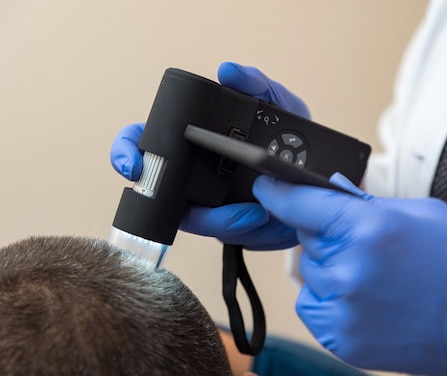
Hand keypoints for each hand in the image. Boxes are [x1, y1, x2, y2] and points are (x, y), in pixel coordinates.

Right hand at [110, 63, 308, 249]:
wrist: (317, 177)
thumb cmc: (289, 136)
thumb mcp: (278, 104)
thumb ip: (254, 84)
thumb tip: (228, 71)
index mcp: (195, 137)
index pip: (145, 139)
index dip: (128, 150)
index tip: (132, 164)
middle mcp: (193, 172)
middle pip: (153, 186)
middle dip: (155, 195)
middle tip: (182, 201)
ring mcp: (208, 204)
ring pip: (191, 218)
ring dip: (218, 217)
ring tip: (252, 210)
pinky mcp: (229, 227)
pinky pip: (221, 234)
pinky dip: (238, 226)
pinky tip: (258, 216)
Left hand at [252, 173, 446, 375]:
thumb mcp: (422, 213)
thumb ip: (366, 204)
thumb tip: (332, 191)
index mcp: (368, 229)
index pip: (298, 204)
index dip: (277, 191)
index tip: (265, 185)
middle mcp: (348, 271)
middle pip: (306, 240)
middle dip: (328, 234)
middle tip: (367, 243)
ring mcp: (344, 311)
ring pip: (311, 274)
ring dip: (332, 269)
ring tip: (378, 277)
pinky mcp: (343, 341)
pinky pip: (314, 306)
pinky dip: (331, 299)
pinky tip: (369, 299)